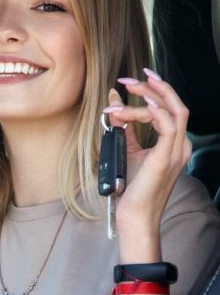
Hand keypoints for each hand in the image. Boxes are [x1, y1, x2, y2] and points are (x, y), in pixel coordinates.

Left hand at [103, 68, 191, 259]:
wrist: (134, 215)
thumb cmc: (131, 188)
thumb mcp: (127, 152)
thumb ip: (124, 129)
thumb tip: (114, 106)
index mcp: (173, 143)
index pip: (168, 107)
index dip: (151, 90)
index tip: (127, 84)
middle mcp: (179, 144)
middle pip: (174, 103)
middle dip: (151, 86)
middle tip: (128, 79)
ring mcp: (176, 150)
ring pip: (172, 110)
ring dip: (148, 96)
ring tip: (125, 91)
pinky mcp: (166, 157)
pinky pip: (168, 125)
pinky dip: (154, 112)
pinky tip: (138, 105)